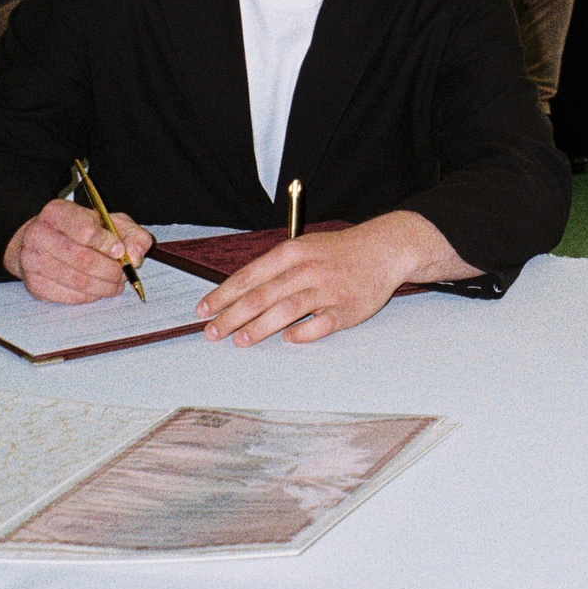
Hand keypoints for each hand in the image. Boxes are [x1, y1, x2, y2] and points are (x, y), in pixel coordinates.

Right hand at [6, 197, 153, 305]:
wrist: (42, 244)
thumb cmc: (80, 231)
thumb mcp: (109, 223)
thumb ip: (131, 235)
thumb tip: (135, 256)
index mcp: (58, 212)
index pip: (85, 230)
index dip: (107, 243)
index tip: (120, 251)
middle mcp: (39, 234)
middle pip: (83, 259)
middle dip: (110, 270)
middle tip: (123, 274)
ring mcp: (32, 260)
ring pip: (78, 281)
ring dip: (104, 286)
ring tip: (114, 283)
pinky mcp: (34, 284)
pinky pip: (69, 296)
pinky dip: (90, 296)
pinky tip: (97, 289)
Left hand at [195, 221, 412, 346]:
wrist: (383, 249)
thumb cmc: (336, 252)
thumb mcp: (303, 248)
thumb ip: (274, 268)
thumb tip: (239, 292)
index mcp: (291, 253)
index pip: (249, 276)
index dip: (223, 295)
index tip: (203, 310)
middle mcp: (306, 270)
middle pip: (262, 295)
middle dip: (232, 316)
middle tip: (212, 333)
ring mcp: (327, 290)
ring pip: (286, 310)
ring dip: (260, 327)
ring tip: (240, 340)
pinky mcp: (347, 308)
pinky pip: (321, 324)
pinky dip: (303, 332)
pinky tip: (287, 340)